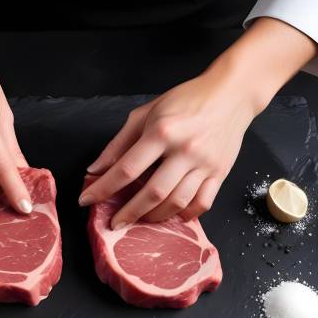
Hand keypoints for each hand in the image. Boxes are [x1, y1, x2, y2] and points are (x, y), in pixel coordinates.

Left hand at [80, 74, 254, 228]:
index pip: (126, 169)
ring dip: (155, 217)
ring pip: (177, 202)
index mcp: (162, 132)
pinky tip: (172, 214)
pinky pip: (202, 203)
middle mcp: (184, 150)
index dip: (103, 188)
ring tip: (141, 219)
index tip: (86, 200)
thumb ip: (118, 143)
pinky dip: (186, 215)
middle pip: (152, 192)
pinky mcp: (221, 172)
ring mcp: (205, 164)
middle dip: (129, 213)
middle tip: (115, 223)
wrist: (230, 94)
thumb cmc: (186, 100)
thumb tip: (95, 169)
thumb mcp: (145, 113)